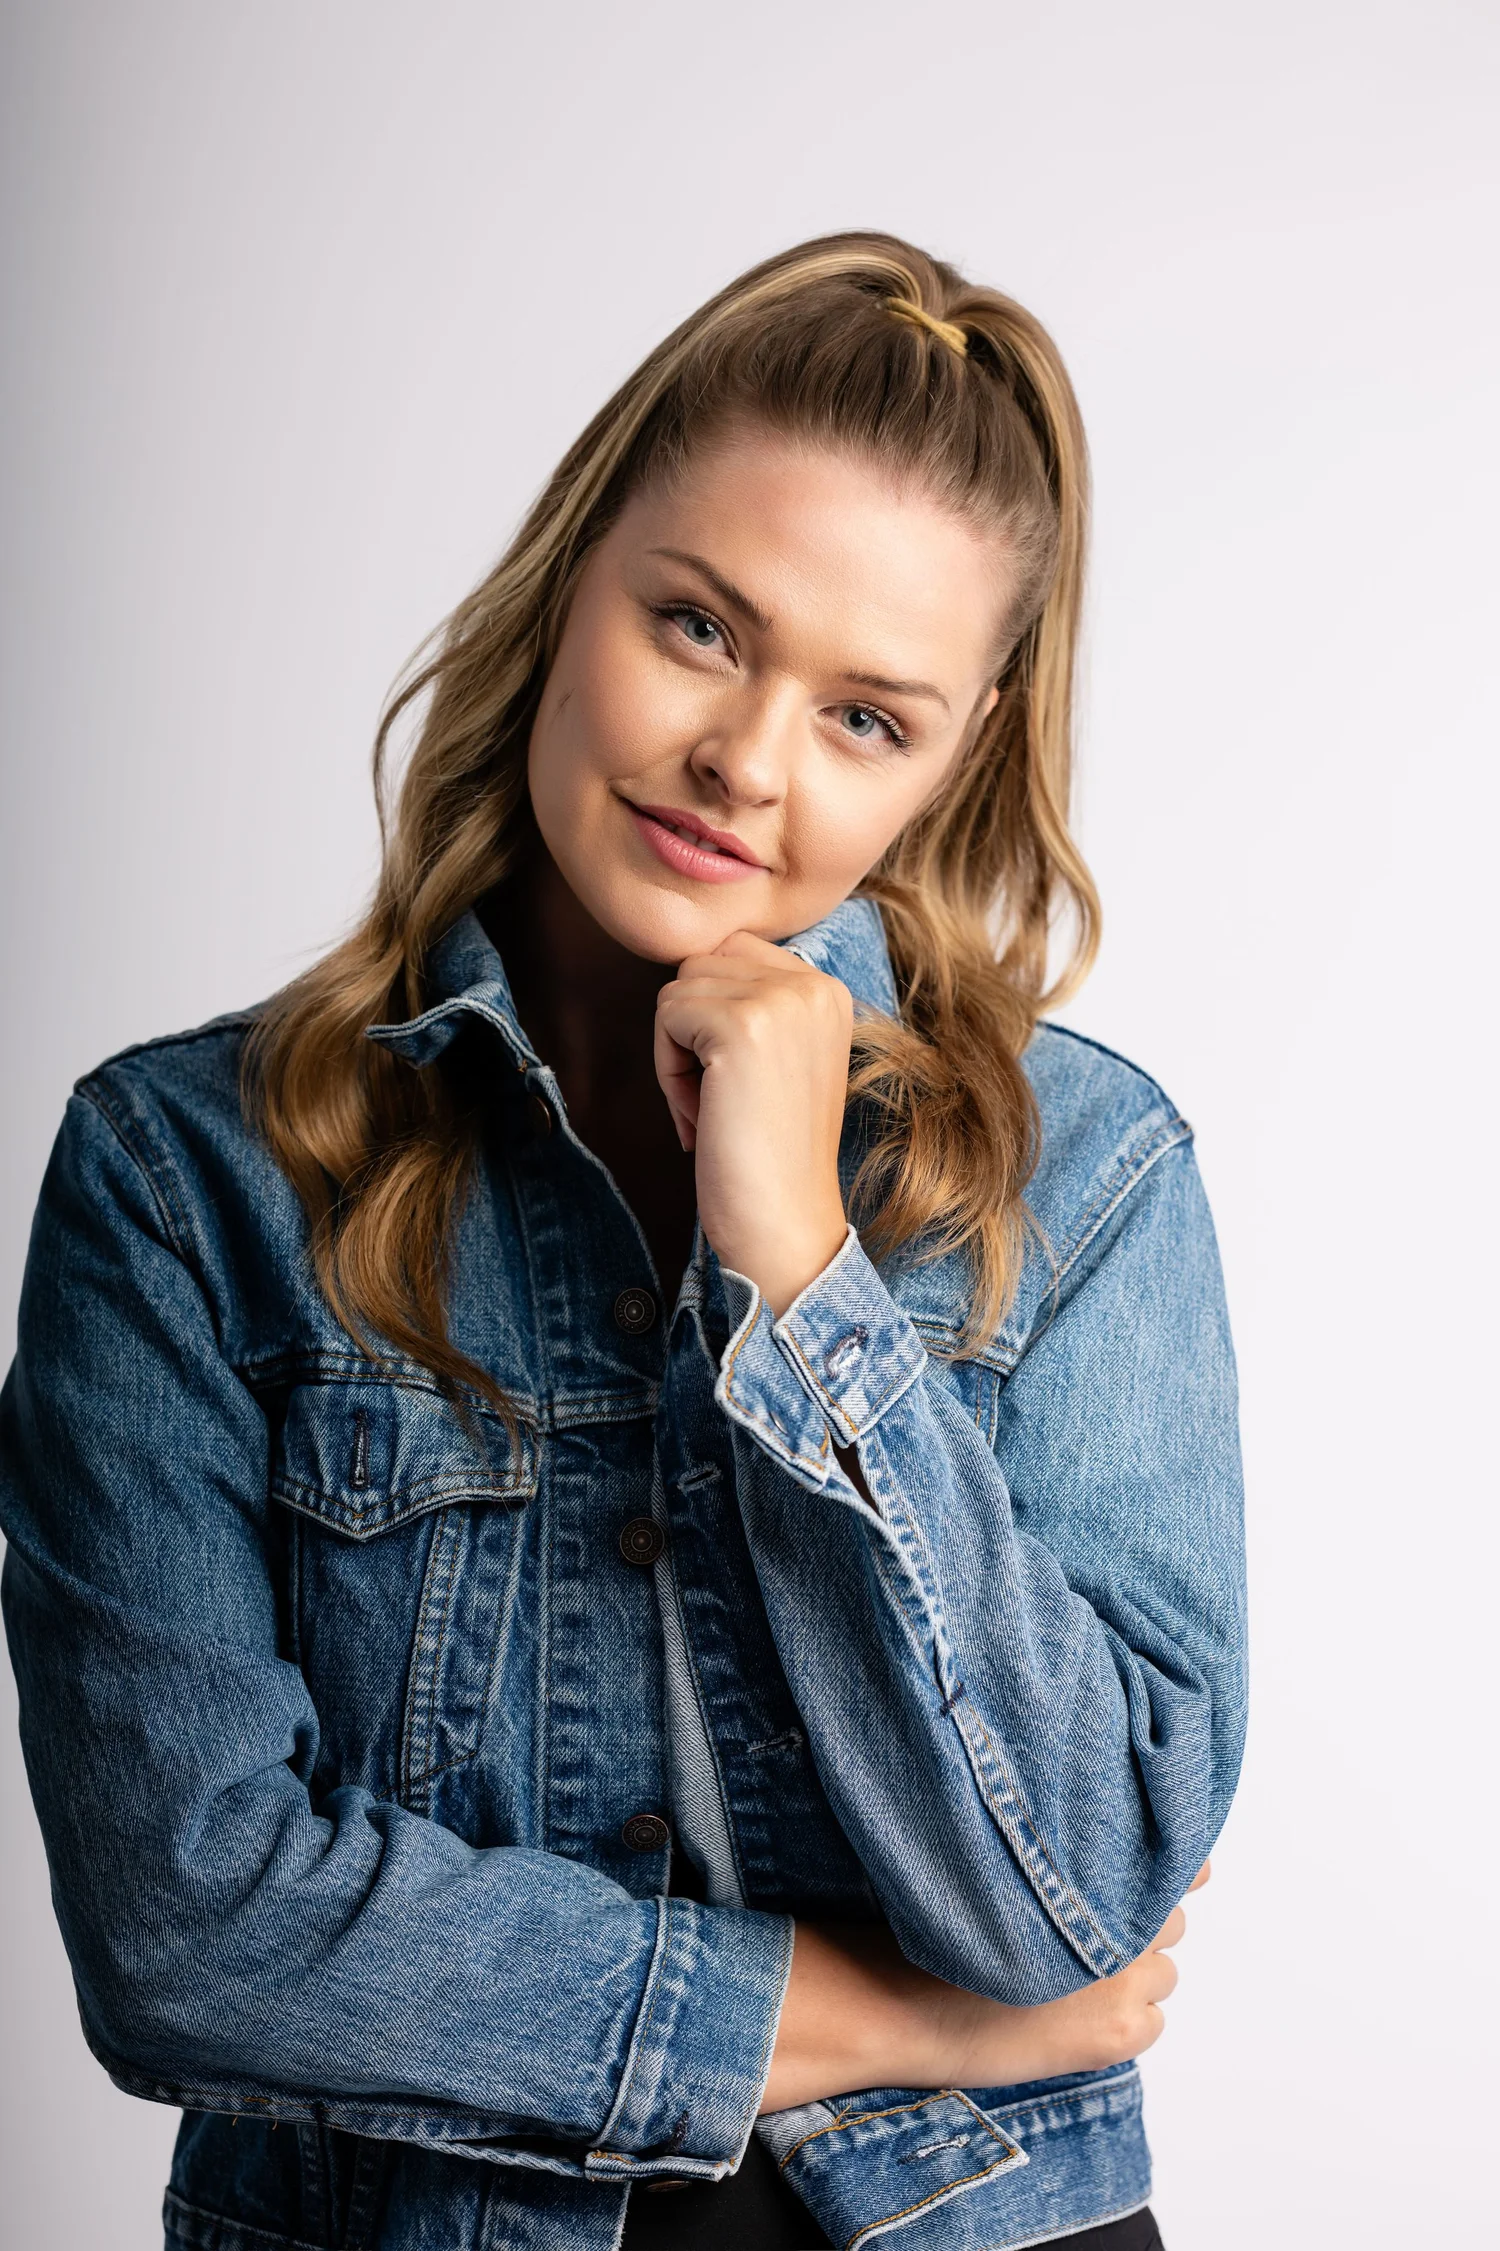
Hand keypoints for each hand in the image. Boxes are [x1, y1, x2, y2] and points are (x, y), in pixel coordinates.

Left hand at [654, 931, 852, 1314]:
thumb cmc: (770, 1153)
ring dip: (676, 1053)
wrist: (784, 1222)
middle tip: (715, 1100)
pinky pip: (667, 1016)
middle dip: (691, 1030)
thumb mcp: (780, 1059)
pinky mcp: (743, 1027)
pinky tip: (701, 1118)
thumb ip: (753, 1003)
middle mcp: (814, 984)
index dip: (711, 1013)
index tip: (732, 1078)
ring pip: (679, 989)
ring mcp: (781, 1002)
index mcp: (828, 990)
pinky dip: (668, 1071)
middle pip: (702, 965)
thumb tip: (689, 963)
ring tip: (711, 1110)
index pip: (733, 952)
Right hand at [761, 1862, 1210, 2112]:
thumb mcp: (1001, 1865)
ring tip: (1079, 1978)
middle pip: (1169, 1919)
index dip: (1165, 1869)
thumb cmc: (942, 1924)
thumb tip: (1124, 1842)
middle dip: (1139, 1924)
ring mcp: (1124, 1985)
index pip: (1175, 1868)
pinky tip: (1080, 2013)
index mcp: (1095, 1874)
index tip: (1149, 1869)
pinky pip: (1154, 2020)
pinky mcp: (1117, 2037)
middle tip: (1087, 1934)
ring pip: (1164, 1971)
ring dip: (1136, 1972)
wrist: (910, 2001)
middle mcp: (1124, 1926)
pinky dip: (1130, 2018)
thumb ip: (1062, 1851)